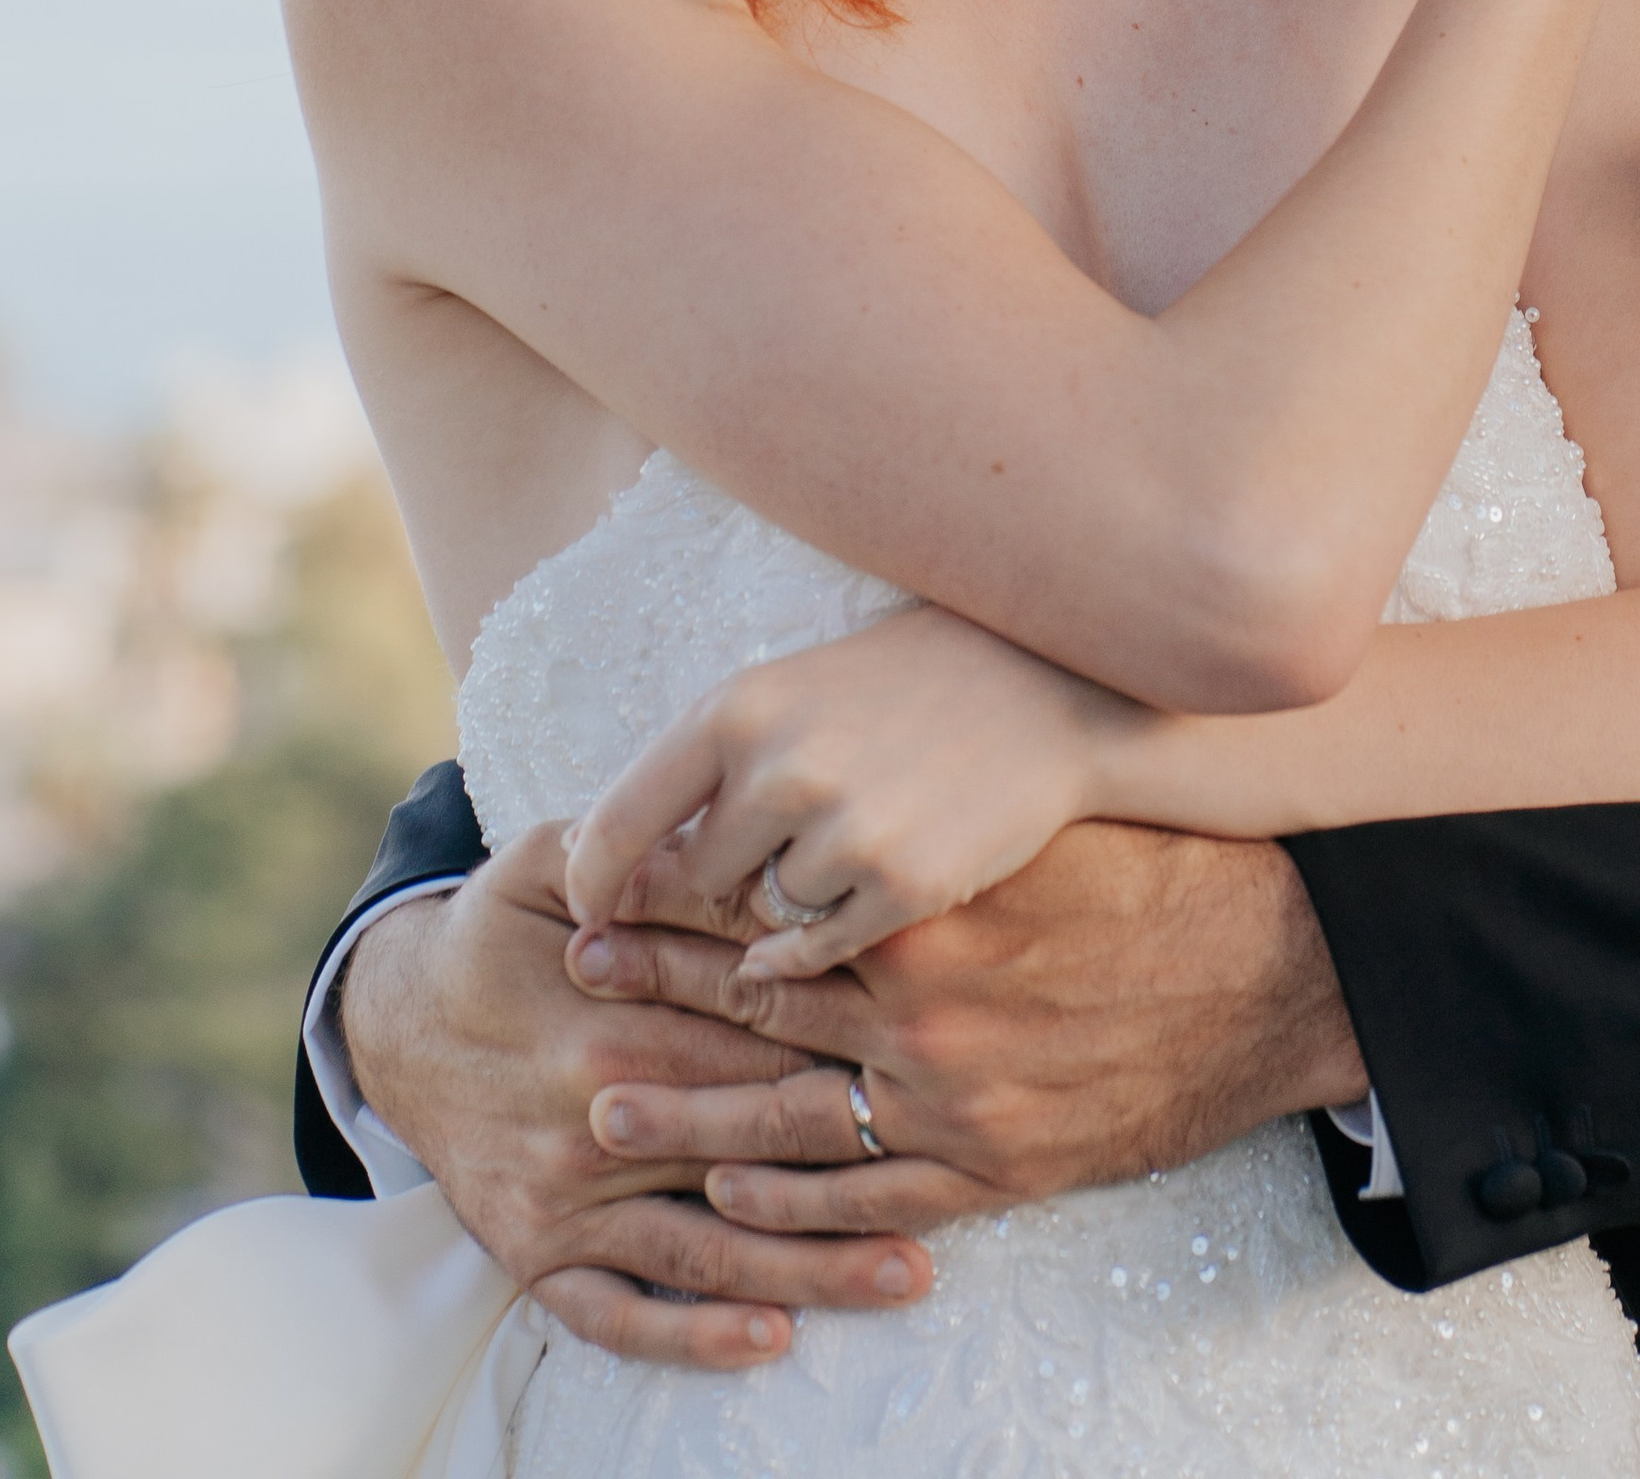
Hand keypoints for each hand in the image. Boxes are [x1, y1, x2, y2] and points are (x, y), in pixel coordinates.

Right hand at [334, 822, 933, 1362]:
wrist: (399, 1023)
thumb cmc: (503, 928)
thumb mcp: (550, 862)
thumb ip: (647, 860)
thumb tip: (743, 851)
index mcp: (609, 1013)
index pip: (749, 1030)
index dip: (843, 1036)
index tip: (937, 1040)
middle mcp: (593, 1117)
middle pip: (749, 1138)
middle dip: (856, 1152)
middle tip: (965, 1165)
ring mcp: (566, 1199)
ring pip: (705, 1244)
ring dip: (810, 1266)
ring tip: (910, 1272)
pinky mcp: (538, 1256)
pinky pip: (619, 1313)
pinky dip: (691, 1334)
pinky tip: (770, 1338)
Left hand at [563, 605, 1132, 975]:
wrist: (1048, 693)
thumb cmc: (902, 688)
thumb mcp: (790, 694)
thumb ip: (704, 767)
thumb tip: (606, 858)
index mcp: (737, 708)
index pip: (616, 822)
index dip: (593, 879)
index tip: (591, 910)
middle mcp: (782, 770)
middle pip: (697, 879)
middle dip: (727, 875)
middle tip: (785, 843)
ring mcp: (847, 834)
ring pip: (762, 917)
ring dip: (792, 898)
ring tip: (856, 836)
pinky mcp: (906, 889)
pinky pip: (819, 950)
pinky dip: (826, 937)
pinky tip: (866, 888)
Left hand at [575, 821, 1362, 1239]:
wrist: (1270, 966)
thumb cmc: (1142, 862)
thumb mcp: (1015, 816)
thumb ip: (911, 809)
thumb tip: (813, 770)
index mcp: (917, 897)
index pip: (757, 902)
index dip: (664, 899)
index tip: (589, 899)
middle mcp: (922, 995)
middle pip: (750, 1002)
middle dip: (652, 997)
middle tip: (569, 992)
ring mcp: (956, 1088)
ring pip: (786, 1109)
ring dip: (687, 1107)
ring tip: (601, 1105)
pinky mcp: (997, 1160)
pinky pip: (868, 1188)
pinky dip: (789, 1195)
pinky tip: (726, 1182)